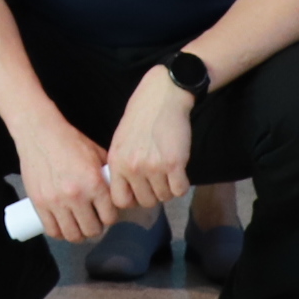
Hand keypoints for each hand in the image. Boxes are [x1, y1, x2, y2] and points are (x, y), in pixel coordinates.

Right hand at [11, 116, 119, 249]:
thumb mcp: (97, 155)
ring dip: (79, 233)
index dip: (110, 216)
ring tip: (79, 224)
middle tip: (93, 219)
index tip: (106, 213)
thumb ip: (107, 177)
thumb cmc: (70, 142)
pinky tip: (63, 225)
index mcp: (94, 183)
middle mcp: (76, 195)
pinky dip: (60, 232)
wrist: (40, 133)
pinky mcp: (39, 203)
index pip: (110, 217)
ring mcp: (56, 201)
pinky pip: (52, 230)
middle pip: (93, 230)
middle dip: (96, 226)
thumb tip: (118, 195)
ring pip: (73, 235)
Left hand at [105, 71, 198, 214]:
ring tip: (168, 172)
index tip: (140, 192)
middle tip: (158, 179)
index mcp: (116, 162)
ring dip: (168, 188)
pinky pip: (180, 190)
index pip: (119, 200)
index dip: (132, 200)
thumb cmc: (140, 117)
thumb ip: (121, 167)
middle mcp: (132, 167)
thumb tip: (126, 194)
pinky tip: (179, 172)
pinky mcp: (174, 163)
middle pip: (145, 201)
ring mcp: (153, 166)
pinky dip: (182, 185)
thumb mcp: (120, 142)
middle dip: (154, 194)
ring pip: (164, 197)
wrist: (162, 96)